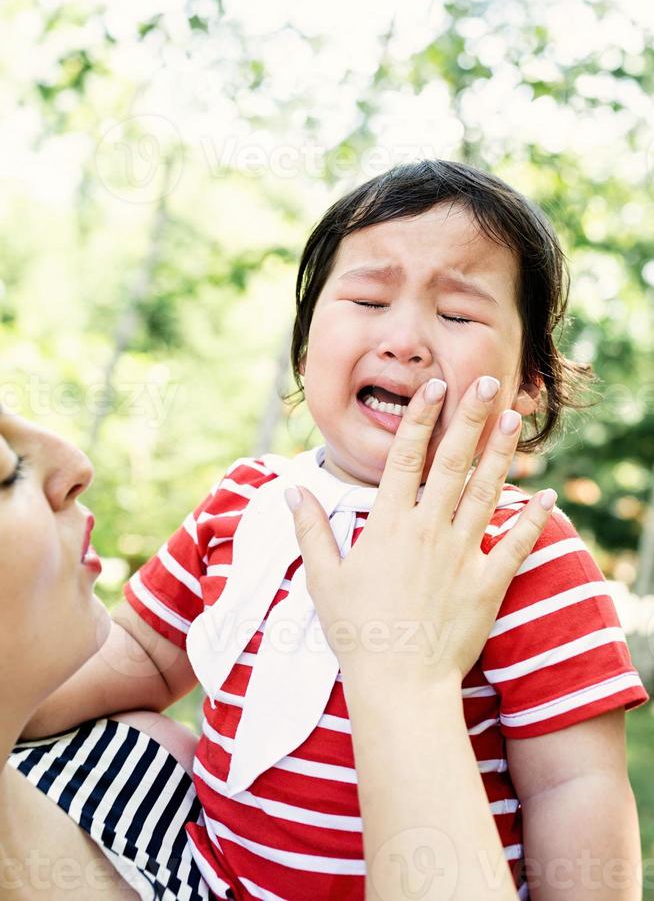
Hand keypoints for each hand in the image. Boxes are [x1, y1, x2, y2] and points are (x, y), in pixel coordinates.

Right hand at [285, 375, 556, 690]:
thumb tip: (292, 491)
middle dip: (472, 418)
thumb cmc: (356, 631)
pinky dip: (532, 519)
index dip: (421, 418)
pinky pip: (515, 545)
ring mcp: (462, 555)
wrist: (399, 684)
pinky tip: (548, 495)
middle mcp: (429, 530)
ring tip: (515, 419)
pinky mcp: (488, 583)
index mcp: (389, 524)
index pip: (406, 457)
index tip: (434, 387)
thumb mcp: (324, 578)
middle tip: (490, 382)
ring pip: (486, 492)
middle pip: (453, 462)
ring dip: (503, 453)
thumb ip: (311, 530)